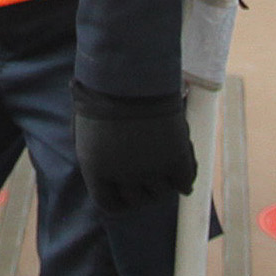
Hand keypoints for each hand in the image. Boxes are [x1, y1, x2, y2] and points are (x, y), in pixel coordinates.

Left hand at [72, 87, 198, 216]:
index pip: (109, 204)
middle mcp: (122, 175)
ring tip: (165, 163)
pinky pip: (184, 181)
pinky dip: (186, 177)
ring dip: (165, 181)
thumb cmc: (107, 93)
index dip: (122, 200)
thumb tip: (113, 178)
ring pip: (163, 192)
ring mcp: (151, 169)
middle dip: (144, 190)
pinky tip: (184, 170)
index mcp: (95, 169)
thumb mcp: (89, 129)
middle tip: (150, 174)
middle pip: (139, 200)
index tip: (129, 192)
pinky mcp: (176, 158)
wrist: (133, 72)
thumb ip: (99, 158)